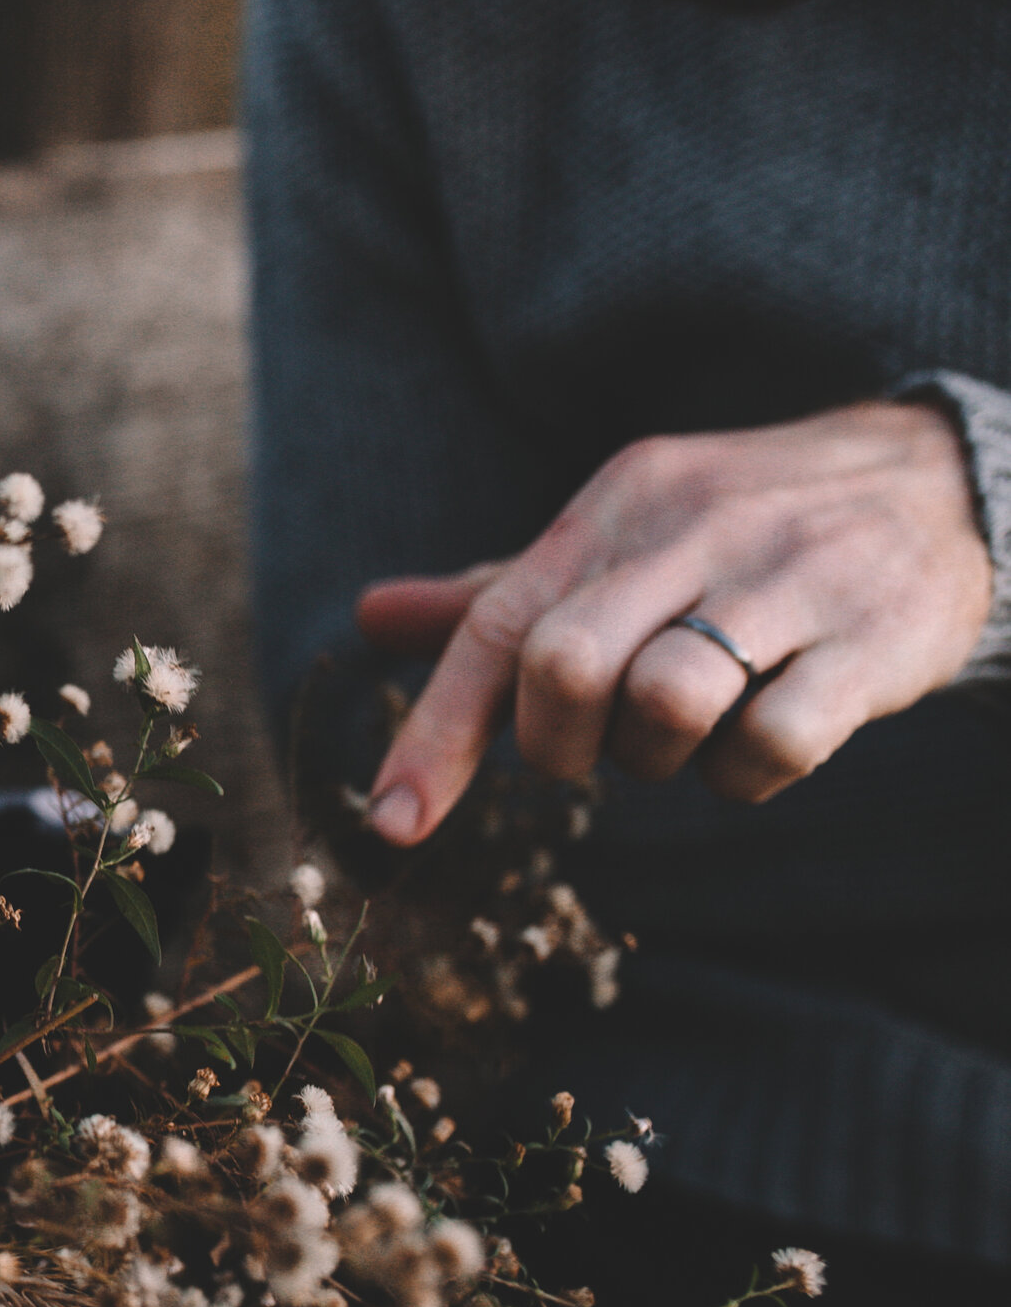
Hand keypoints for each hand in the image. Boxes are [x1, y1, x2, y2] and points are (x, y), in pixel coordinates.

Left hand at [358, 402, 991, 844]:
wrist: (940, 482)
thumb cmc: (740, 535)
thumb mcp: (618, 538)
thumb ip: (498, 594)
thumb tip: (366, 618)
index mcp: (616, 505)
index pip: (496, 625)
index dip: (435, 733)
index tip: (391, 823)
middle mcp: (695, 528)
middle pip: (566, 664)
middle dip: (556, 743)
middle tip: (596, 746)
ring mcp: (790, 579)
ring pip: (667, 701)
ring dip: (656, 757)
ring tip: (690, 732)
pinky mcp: (872, 639)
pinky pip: (771, 744)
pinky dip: (743, 776)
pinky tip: (760, 746)